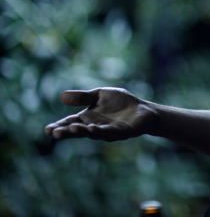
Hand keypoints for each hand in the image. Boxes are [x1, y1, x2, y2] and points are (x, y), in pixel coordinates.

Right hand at [44, 87, 158, 140]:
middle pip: (79, 131)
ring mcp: (108, 131)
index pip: (71, 123)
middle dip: (67, 132)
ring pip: (93, 133)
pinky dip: (100, 131)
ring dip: (82, 131)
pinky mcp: (122, 132)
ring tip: (71, 129)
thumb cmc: (121, 102)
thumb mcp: (100, 94)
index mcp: (88, 118)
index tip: (47, 130)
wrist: (143, 109)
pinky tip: (92, 128)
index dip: (60, 126)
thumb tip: (62, 96)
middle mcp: (95, 127)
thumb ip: (83, 96)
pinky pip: (109, 132)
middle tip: (54, 133)